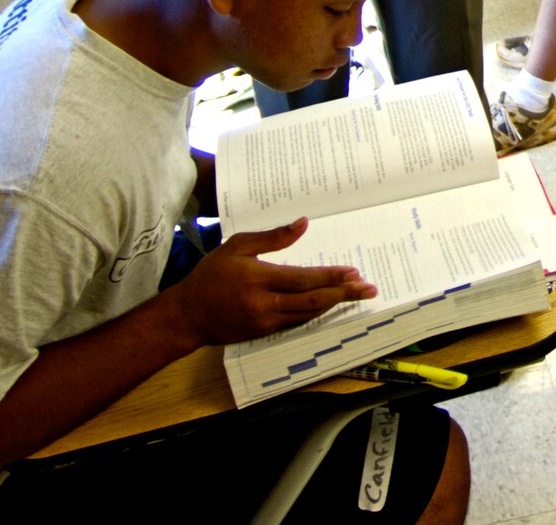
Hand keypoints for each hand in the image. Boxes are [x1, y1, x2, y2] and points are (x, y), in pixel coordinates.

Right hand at [163, 219, 375, 345]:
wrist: (187, 315)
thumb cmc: (211, 275)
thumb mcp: (237, 247)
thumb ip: (272, 237)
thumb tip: (303, 223)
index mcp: (259, 279)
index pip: (303, 279)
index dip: (331, 277)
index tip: (353, 272)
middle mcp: (265, 304)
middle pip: (313, 301)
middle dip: (344, 294)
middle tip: (368, 288)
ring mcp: (266, 321)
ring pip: (309, 314)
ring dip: (335, 305)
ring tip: (357, 295)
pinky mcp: (264, 332)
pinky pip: (297, 322)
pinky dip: (316, 313)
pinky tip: (330, 305)